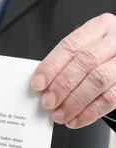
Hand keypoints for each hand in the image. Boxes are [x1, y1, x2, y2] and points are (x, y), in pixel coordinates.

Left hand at [31, 13, 115, 128]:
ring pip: (99, 80)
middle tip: (48, 102)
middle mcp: (115, 41)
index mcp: (99, 27)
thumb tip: (43, 85)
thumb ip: (66, 63)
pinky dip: (89, 112)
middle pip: (86, 62)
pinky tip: (75, 119)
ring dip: (75, 101)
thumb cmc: (101, 56)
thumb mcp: (86, 49)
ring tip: (60, 114)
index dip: (52, 66)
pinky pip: (110, 99)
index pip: (71, 45)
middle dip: (63, 85)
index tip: (38, 84)